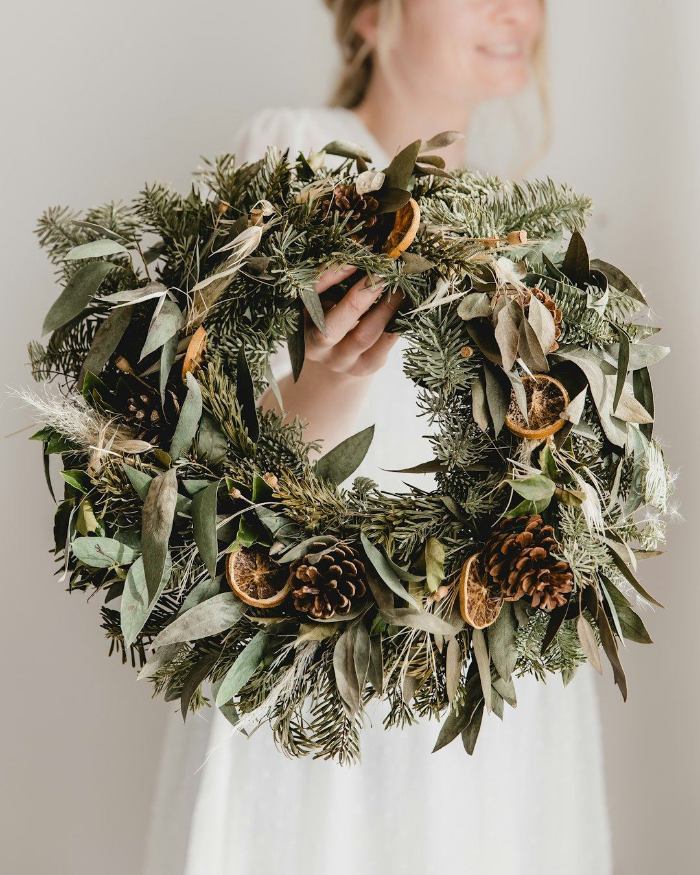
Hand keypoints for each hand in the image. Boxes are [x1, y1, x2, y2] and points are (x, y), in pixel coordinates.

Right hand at [260, 264, 402, 448]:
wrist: (338, 358)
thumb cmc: (332, 315)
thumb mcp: (325, 299)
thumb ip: (335, 281)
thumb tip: (367, 248)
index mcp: (299, 321)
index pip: (309, 297)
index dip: (330, 277)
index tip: (354, 259)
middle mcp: (316, 346)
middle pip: (333, 327)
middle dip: (359, 298)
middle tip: (383, 275)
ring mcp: (340, 361)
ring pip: (364, 335)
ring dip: (385, 307)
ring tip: (401, 287)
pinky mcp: (365, 367)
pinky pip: (384, 345)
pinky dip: (397, 323)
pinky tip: (407, 306)